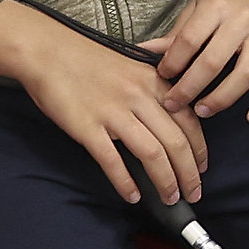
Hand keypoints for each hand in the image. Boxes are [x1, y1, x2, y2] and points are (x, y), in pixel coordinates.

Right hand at [0, 0, 209, 203]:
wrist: (47, 49)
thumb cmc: (86, 58)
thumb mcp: (130, 66)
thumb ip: (151, 90)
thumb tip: (168, 120)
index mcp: (153, 81)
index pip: (188, 120)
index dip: (199, 149)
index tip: (201, 168)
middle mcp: (138, 97)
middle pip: (176, 142)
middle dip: (189, 173)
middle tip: (193, 193)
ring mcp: (113, 112)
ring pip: (152, 154)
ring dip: (165, 181)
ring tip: (170, 198)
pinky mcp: (87, 126)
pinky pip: (112, 161)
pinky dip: (125, 182)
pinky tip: (132, 195)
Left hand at [153, 0, 248, 122]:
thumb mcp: (198, 4)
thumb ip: (176, 33)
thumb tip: (143, 51)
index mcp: (217, 6)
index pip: (189, 41)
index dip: (172, 63)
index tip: (162, 77)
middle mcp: (244, 20)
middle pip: (213, 62)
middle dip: (189, 89)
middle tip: (173, 104)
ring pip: (246, 75)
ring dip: (222, 99)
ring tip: (202, 110)